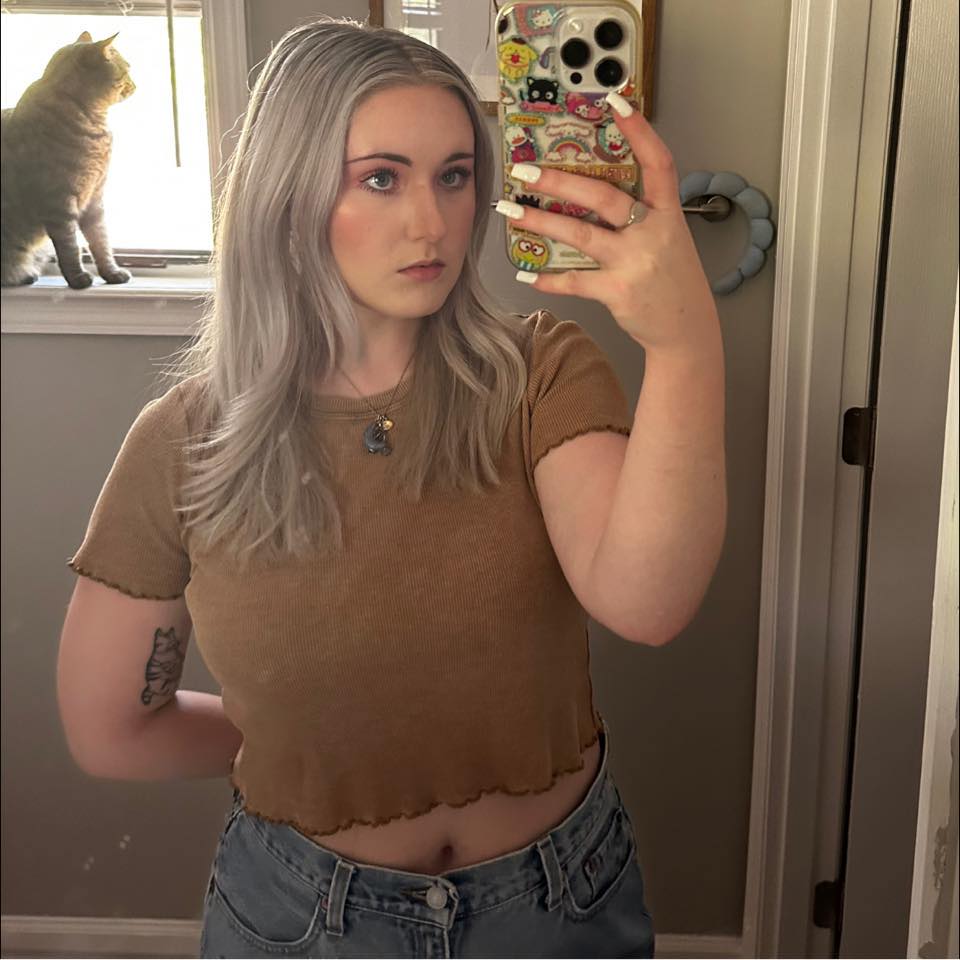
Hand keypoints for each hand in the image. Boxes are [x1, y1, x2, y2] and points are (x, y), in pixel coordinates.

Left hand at [497, 92, 717, 352]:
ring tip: (511, 211)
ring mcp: (634, 263)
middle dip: (560, 181)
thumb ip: (640, 215)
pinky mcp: (618, 292)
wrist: (686, 328)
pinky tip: (526, 272)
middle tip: (525, 170)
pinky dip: (548, 278)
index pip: (658, 162)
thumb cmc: (672, 280)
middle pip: (603, 196)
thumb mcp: (668, 238)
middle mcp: (652, 233)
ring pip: (580, 235)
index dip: (639, 131)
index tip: (615, 101)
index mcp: (668, 213)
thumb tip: (591, 193)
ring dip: (540, 222)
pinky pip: (575, 280)